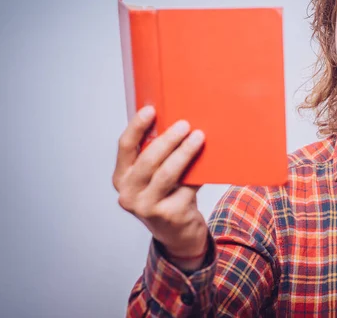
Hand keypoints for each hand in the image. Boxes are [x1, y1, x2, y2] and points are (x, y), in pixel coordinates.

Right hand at [113, 106, 208, 267]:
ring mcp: (147, 207)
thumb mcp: (154, 177)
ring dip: (185, 153)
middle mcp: (128, 193)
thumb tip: (176, 121)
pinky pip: (187, 187)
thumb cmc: (167, 196)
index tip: (151, 109)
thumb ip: (156, 155)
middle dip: (168, 139)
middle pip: (148, 160)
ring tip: (198, 137)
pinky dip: (198, 174)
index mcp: (121, 178)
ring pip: (167, 174)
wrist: (178, 234)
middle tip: (184, 124)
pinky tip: (209, 164)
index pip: (125, 147)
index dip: (137, 126)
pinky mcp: (169, 215)